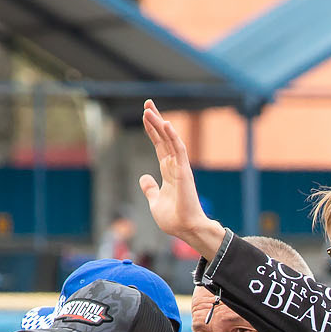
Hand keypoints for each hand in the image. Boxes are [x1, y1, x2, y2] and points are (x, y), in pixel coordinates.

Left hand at [137, 101, 226, 258]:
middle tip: (147, 102)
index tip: (144, 116)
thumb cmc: (174, 219)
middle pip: (164, 138)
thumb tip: (144, 178)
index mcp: (169, 172)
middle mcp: (175, 166)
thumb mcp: (155, 201)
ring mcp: (181, 168)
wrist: (185, 229)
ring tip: (148, 109)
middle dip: (155, 120)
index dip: (152, 131)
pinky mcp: (185, 172)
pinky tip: (166, 124)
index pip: (159, 146)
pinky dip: (173, 137)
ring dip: (159, 123)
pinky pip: (179, 150)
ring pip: (169, 140)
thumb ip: (150, 188)